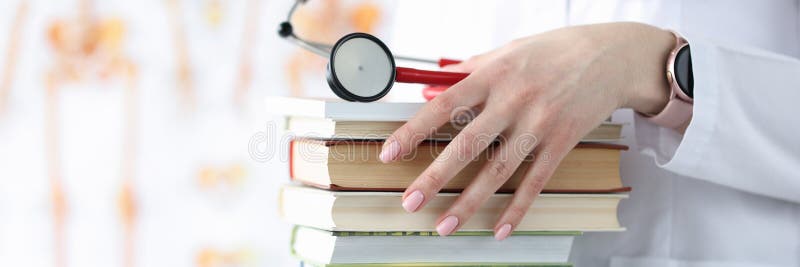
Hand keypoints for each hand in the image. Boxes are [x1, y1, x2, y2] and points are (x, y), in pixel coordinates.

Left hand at [379, 22, 674, 239]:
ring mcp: (539, 124)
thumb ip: (469, 70)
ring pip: (498, 171)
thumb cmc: (554, 50)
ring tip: (445, 225)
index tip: (390, 153)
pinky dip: (517, 208)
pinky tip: (499, 229)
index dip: (414, 131)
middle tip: (410, 201)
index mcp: (494, 74)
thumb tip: (430, 87)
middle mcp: (514, 100)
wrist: (611, 55)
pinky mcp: (562, 142)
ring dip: (469, 202)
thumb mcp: (508, 51)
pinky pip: (536, 181)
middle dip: (435, 176)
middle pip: (467, 144)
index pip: (444, 105)